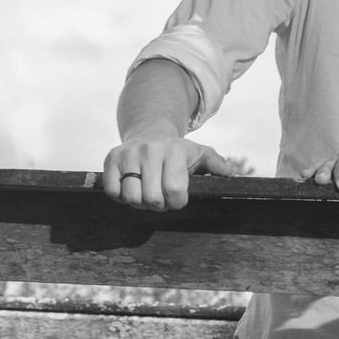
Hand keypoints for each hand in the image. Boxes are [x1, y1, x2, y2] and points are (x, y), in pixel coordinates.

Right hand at [103, 138, 240, 211]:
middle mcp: (150, 150)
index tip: (177, 199)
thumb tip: (228, 172)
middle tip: (161, 198)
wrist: (149, 133)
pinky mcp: (110, 158)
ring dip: (140, 203)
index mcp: (174, 150)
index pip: (174, 191)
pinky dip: (121, 197)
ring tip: (146, 193)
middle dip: (159, 205)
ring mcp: (128, 153)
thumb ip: (214, 163)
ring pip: (131, 197)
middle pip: (152, 198)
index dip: (176, 203)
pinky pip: (113, 191)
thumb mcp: (199, 154)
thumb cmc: (177, 152)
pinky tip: (131, 188)